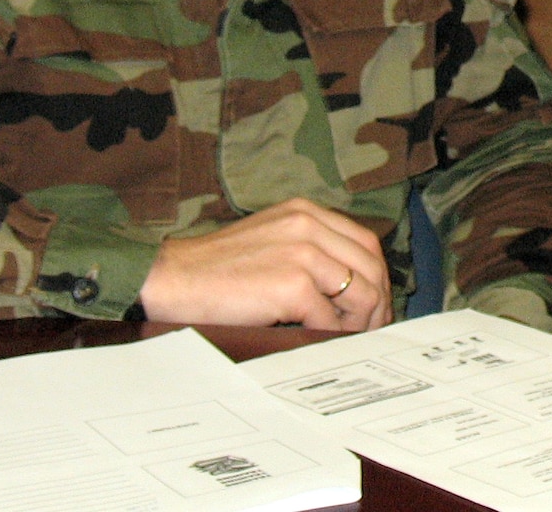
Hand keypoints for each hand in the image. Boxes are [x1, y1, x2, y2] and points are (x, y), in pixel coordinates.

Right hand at [138, 197, 394, 330]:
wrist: (173, 279)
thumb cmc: (216, 269)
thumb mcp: (270, 239)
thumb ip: (309, 248)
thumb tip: (348, 284)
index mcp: (305, 211)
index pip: (364, 242)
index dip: (376, 276)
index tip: (374, 302)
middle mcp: (308, 224)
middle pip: (370, 265)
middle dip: (378, 300)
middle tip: (372, 327)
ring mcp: (302, 253)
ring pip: (360, 291)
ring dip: (362, 320)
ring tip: (349, 336)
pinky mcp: (292, 284)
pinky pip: (331, 317)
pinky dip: (333, 333)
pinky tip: (320, 340)